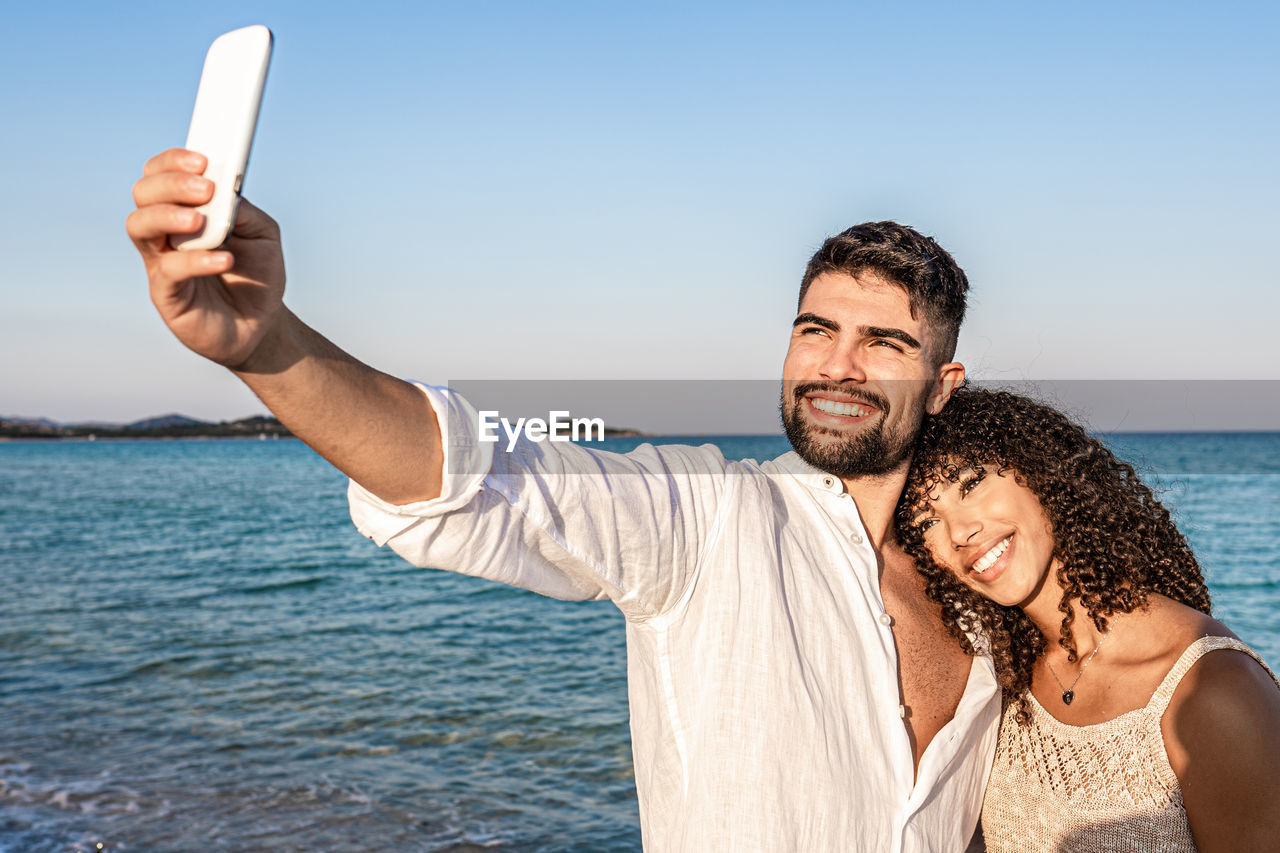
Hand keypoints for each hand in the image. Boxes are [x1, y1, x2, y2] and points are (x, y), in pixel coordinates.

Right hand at [126, 148, 286, 367]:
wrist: (262, 324)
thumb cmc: (257, 274)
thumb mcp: (263, 235)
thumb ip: (244, 211)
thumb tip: (227, 193)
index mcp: (185, 210)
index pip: (160, 175)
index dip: (173, 163)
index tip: (202, 161)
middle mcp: (165, 232)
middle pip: (143, 194)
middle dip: (171, 184)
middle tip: (205, 190)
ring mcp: (161, 262)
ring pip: (139, 226)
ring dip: (168, 215)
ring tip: (199, 220)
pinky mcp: (166, 294)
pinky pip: (168, 270)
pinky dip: (195, 260)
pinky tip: (224, 259)